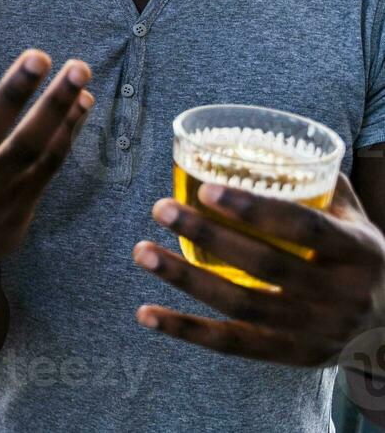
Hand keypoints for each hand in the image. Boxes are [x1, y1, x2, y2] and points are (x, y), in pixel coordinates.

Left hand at [135, 174, 384, 366]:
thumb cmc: (360, 259)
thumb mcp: (357, 223)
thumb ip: (317, 185)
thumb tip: (261, 146)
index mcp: (360, 253)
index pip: (305, 229)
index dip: (256, 209)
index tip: (207, 188)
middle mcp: (342, 297)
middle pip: (266, 266)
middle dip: (208, 234)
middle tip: (161, 208)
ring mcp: (317, 332)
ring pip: (241, 306)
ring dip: (186, 279)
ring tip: (142, 251)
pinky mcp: (291, 356)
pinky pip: (231, 345)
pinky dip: (185, 330)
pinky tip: (145, 314)